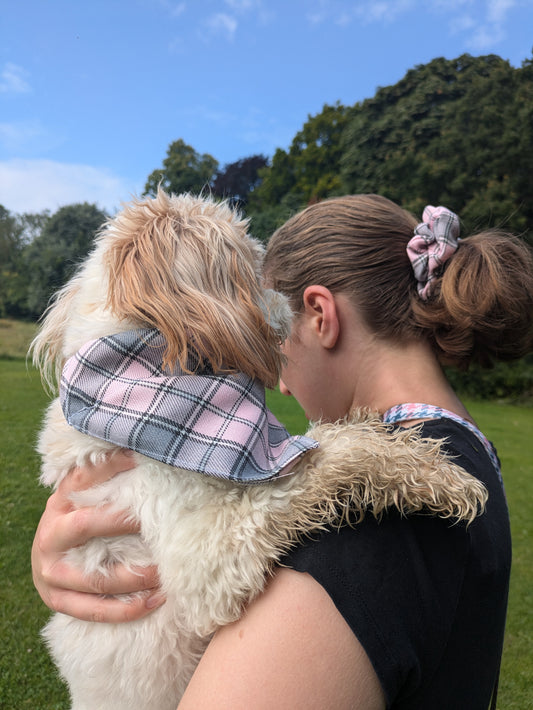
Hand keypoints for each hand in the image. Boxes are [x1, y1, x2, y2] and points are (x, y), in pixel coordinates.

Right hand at [32, 451, 164, 622]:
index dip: (111, 466)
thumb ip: (106, 481)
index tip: (141, 458)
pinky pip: (95, 610)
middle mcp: (50, 537)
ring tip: (166, 571)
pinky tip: (156, 601)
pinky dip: (127, 609)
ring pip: (96, 578)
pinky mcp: (57, 601)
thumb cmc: (77, 522)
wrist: (46, 560)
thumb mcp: (82, 498)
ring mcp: (50, 573)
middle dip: (123, 521)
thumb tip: (145, 451)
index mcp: (58, 505)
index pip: (82, 479)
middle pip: (87, 525)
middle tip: (160, 520)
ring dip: (135, 576)